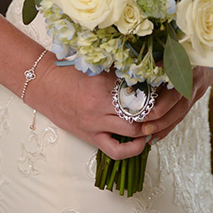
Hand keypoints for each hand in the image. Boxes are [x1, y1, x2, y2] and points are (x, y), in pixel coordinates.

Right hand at [30, 57, 212, 158]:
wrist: (42, 83)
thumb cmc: (68, 70)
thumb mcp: (94, 64)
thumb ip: (118, 66)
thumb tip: (143, 62)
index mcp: (104, 83)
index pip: (138, 87)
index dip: (157, 87)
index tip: (170, 83)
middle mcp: (101, 104)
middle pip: (140, 111)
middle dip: (157, 109)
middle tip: (169, 104)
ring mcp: (96, 123)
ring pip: (132, 130)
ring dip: (148, 127)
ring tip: (158, 121)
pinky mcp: (90, 136)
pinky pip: (115, 150)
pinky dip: (132, 149)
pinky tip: (142, 142)